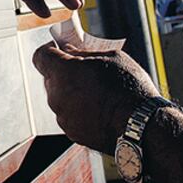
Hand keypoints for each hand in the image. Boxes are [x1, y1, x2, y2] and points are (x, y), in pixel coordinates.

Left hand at [32, 44, 159, 153]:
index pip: (40, 57)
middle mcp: (57, 95)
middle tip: (84, 70)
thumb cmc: (129, 89)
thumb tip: (71, 50)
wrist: (142, 126)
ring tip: (97, 93)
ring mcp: (63, 116)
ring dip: (71, 93)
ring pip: (60, 99)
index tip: (61, 50)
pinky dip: (79, 111)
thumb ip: (84, 52)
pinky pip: (69, 116)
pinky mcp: (72, 132)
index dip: (49, 51)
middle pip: (50, 78)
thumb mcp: (110, 57)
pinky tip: (99, 109)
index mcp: (63, 72)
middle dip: (63, 72)